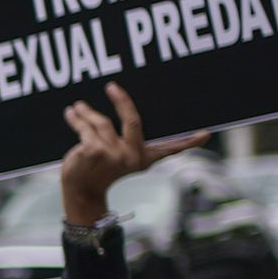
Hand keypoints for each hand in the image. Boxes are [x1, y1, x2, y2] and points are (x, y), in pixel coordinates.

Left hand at [59, 82, 209, 224]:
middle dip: (122, 101)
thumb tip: (125, 111)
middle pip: (133, 120)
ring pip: (100, 121)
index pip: (170, 149)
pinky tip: (71, 113)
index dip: (189, 142)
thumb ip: (125, 138)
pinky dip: (76, 118)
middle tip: (112, 86)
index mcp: (143, 159)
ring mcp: (113, 154)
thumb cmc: (99, 170)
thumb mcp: (118, 156)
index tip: (206, 135)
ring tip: (78, 107)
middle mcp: (132, 157)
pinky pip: (85, 127)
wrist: (80, 191)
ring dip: (86, 112)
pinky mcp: (94, 151)